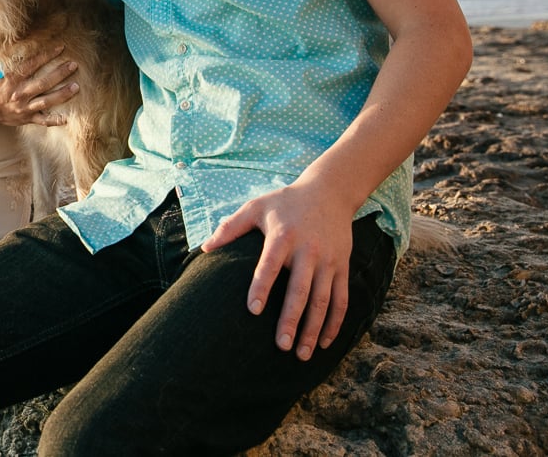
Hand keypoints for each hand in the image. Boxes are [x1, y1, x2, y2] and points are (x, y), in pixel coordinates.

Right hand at [0, 48, 77, 127]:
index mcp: (12, 79)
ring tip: (76, 87)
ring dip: (62, 94)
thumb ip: (8, 60)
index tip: (61, 48)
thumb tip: (15, 42)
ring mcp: (24, 107)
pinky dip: (55, 120)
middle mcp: (19, 93)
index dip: (47, 56)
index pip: (32, 65)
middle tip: (73, 65)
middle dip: (60, 74)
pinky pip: (43, 121)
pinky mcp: (27, 118)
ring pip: (46, 101)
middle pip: (43, 83)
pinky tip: (67, 118)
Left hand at [200, 181, 355, 361]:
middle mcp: (308, 250)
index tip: (252, 311)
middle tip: (281, 347)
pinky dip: (335, 323)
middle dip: (291, 320)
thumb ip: (230, 227)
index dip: (261, 287)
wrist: (329, 191)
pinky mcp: (342, 266)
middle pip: (300, 290)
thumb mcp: (256, 207)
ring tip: (302, 355)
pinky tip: (325, 343)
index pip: (270, 265)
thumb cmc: (285, 202)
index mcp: (283, 236)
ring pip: (323, 301)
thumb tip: (205, 248)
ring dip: (313, 329)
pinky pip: (341, 299)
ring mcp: (328, 260)